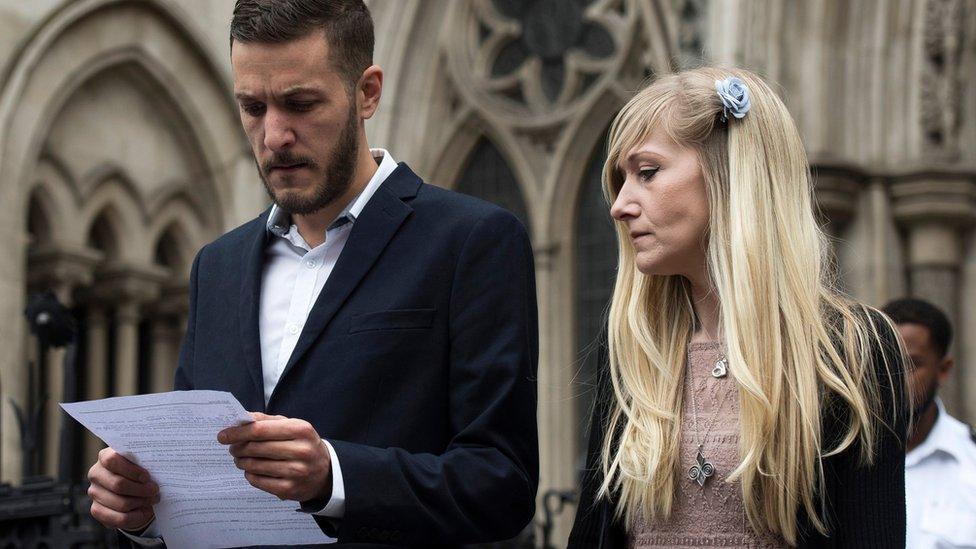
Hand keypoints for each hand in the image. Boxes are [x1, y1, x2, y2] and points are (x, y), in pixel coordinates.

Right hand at [87, 447, 158, 530]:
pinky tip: (143, 512)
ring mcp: (94, 492)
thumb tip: (160, 467)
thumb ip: (147, 462)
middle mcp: (96, 474)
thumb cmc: (141, 473)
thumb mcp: (144, 463)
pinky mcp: (96, 510)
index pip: (112, 460)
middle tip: (155, 490)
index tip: (147, 477)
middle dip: (141, 489)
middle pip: (118, 484)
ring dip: (140, 503)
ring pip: (120, 503)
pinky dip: (135, 517)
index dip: (131, 470)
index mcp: (105, 457)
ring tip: (152, 499)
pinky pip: (117, 518)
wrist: (136, 491)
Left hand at [218, 412, 332, 501]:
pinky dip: (249, 475)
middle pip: (256, 448)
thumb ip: (267, 421)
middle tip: (233, 448)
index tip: (223, 435)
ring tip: (240, 459)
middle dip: (238, 447)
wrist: (325, 472)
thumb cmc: (302, 444)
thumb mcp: (292, 426)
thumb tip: (241, 419)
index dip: (238, 432)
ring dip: (242, 461)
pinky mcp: (289, 489)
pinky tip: (251, 471)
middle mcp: (301, 450)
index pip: (260, 430)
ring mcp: (296, 472)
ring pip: (255, 465)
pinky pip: (258, 481)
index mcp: (301, 429)